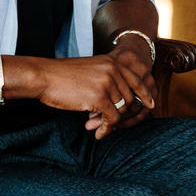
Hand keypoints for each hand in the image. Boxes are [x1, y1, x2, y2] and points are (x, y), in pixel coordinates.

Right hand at [34, 52, 154, 139]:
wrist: (44, 76)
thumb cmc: (63, 76)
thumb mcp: (91, 70)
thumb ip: (107, 80)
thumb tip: (120, 101)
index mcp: (112, 62)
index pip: (136, 80)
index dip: (145, 94)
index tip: (151, 105)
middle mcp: (113, 71)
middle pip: (129, 99)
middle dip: (120, 114)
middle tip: (106, 123)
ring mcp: (106, 83)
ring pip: (121, 110)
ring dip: (111, 123)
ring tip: (98, 128)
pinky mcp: (98, 97)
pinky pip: (111, 118)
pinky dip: (106, 128)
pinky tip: (98, 133)